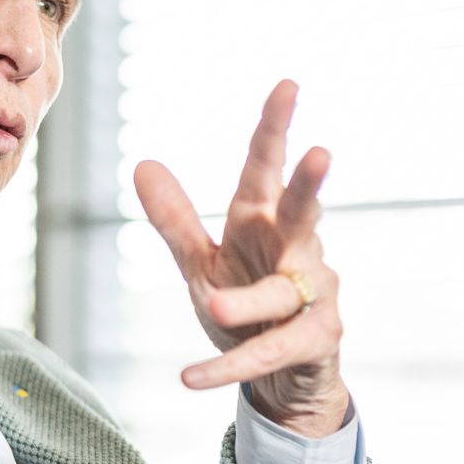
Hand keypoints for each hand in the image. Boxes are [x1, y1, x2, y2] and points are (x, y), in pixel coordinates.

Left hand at [134, 80, 348, 437]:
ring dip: (248, 298)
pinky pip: (269, 351)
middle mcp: (296, 251)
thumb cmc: (245, 309)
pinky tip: (190, 376)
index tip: (288, 85)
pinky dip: (228, 366)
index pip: (266, 171)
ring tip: (213, 301)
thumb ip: (176, 219)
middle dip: (310, 185)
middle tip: (321, 152)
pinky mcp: (317, 341)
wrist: (282, 379)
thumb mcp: (203, 263)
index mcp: (264, 224)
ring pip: (280, 291)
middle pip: (303, 213)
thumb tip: (143, 163)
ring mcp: (312, 296)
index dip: (275, 129)